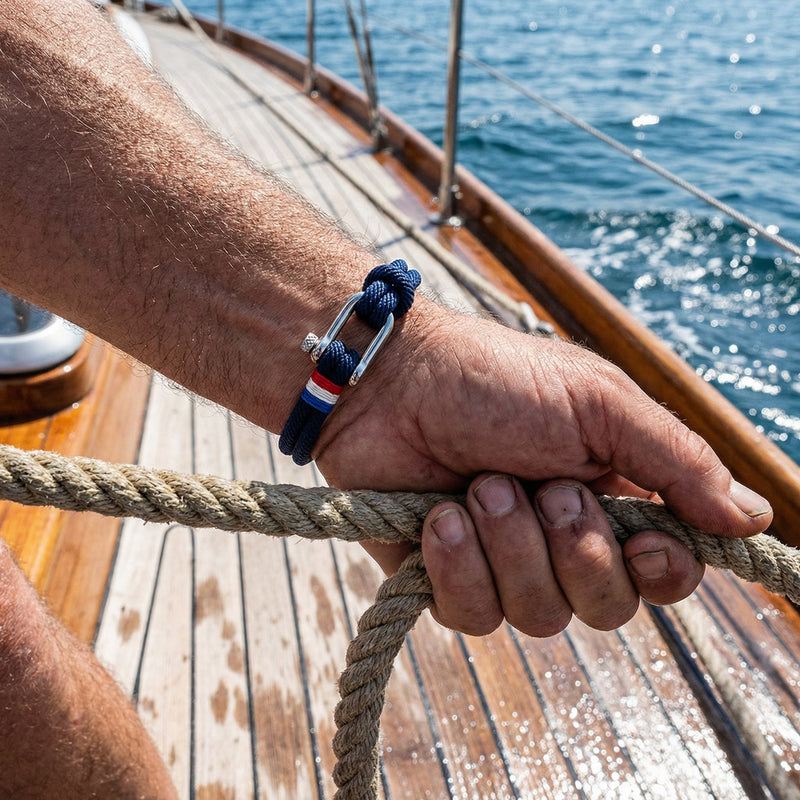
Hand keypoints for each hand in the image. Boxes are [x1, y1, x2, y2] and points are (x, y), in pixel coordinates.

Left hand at [315, 301, 771, 635]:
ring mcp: (503, 564)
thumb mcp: (597, 403)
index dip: (663, 572)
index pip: (664, 571)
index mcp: (609, 494)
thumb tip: (753, 517)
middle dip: (576, 548)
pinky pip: (474, 618)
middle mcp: (561, 538)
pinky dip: (459, 567)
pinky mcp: (447, 582)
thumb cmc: (492, 379)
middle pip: (608, 606)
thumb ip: (675, 460)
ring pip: (541, 617)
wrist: (388, 384)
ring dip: (512, 546)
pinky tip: (438, 518)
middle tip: (543, 486)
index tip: (646, 542)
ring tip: (479, 487)